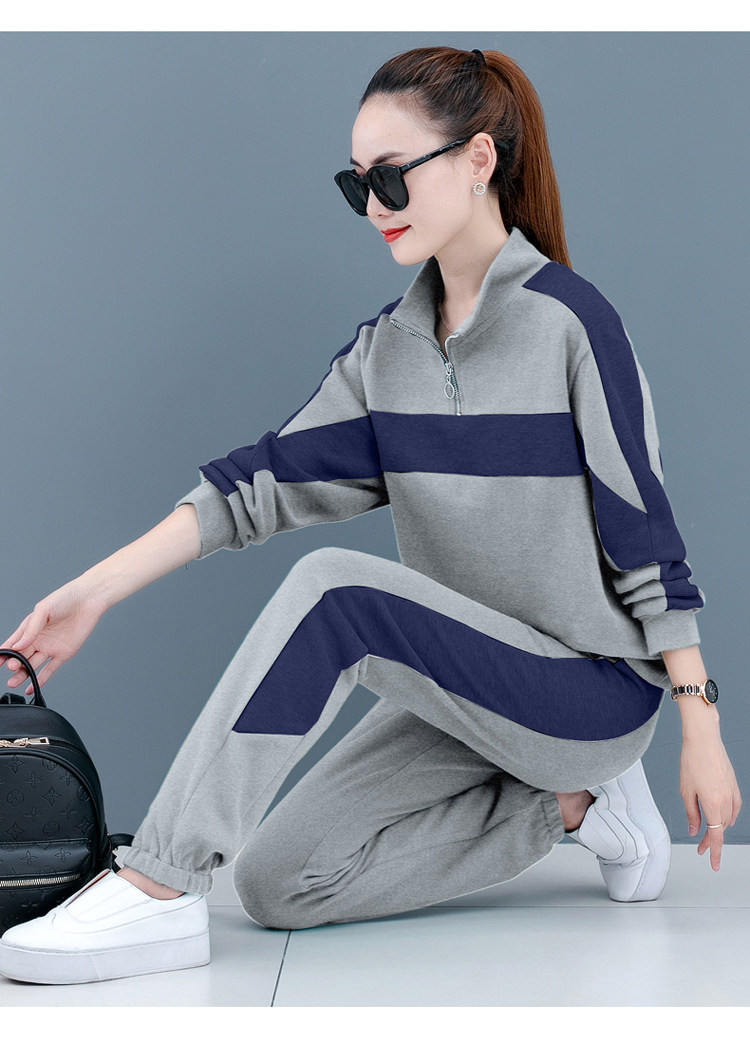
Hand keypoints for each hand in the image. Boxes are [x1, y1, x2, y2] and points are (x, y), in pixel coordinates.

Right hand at [0, 581, 108, 692]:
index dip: (5, 652)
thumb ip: (31, 628)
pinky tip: (32, 687)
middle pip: (22, 656)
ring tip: (13, 682)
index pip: (14, 642)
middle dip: (15, 664)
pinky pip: (50, 669)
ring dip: (23, 674)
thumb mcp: (44, 609)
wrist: (89, 600)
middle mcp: (38, 639)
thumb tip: (19, 644)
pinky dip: (41, 679)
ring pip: (33, 665)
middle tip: (11, 667)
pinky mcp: (63, 654)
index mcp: (30, 628)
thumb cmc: (66, 598)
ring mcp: (50, 648)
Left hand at [679, 734, 741, 870]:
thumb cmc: (692, 760)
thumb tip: (695, 830)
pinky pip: (734, 807)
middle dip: (711, 839)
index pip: (716, 836)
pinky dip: (728, 816)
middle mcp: (727, 801)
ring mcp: (733, 792)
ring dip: (718, 827)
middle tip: (700, 846)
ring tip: (707, 832)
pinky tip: (723, 818)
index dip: (714, 852)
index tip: (713, 864)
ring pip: (728, 819)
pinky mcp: (734, 785)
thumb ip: (692, 813)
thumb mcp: (686, 790)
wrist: (704, 739)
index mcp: (714, 804)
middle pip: (720, 829)